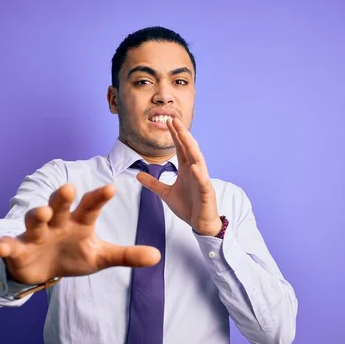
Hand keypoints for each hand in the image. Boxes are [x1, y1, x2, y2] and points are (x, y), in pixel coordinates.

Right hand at [0, 183, 160, 284]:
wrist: (42, 269)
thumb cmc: (73, 255)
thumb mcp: (100, 257)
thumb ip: (126, 255)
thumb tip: (157, 256)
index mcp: (78, 222)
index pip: (90, 206)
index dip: (99, 197)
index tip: (111, 187)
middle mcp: (57, 222)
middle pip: (60, 205)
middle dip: (62, 197)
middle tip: (69, 188)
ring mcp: (36, 234)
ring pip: (35, 219)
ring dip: (37, 215)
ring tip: (42, 213)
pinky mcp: (18, 248)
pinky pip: (10, 245)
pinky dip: (5, 245)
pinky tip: (2, 247)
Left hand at [136, 117, 221, 235]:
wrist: (200, 223)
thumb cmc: (188, 207)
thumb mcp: (166, 193)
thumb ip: (153, 183)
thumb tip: (138, 175)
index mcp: (187, 169)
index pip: (181, 148)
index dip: (176, 135)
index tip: (169, 122)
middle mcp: (196, 171)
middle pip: (189, 148)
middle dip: (182, 134)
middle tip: (175, 120)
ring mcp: (202, 180)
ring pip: (198, 160)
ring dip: (191, 147)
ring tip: (184, 135)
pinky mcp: (206, 192)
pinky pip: (203, 181)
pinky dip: (199, 174)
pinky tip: (194, 167)